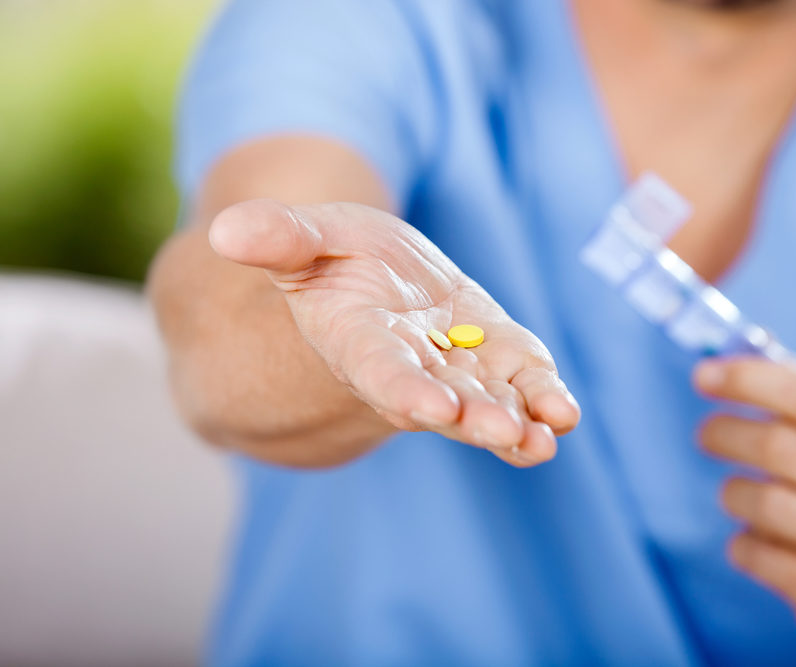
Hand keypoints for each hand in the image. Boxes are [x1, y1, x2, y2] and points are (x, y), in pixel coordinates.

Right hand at [209, 199, 579, 466]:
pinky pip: (520, 382)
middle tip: (506, 434)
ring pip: (487, 402)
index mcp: (358, 341)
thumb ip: (279, 237)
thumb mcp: (307, 238)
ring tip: (543, 439)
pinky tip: (562, 413)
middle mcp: (408, 368)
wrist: (373, 279)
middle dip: (473, 418)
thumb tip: (227, 228)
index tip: (432, 407)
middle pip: (443, 400)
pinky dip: (541, 396)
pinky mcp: (495, 354)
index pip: (379, 370)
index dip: (404, 388)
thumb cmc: (332, 259)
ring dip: (516, 422)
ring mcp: (456, 368)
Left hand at [694, 358, 795, 664]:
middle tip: (706, 434)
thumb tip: (749, 344)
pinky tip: (753, 541)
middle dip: (726, 433)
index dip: (749, 379)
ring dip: (733, 493)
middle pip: (779, 446)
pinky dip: (741, 544)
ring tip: (736, 494)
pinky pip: (758, 556)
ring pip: (764, 503)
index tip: (703, 374)